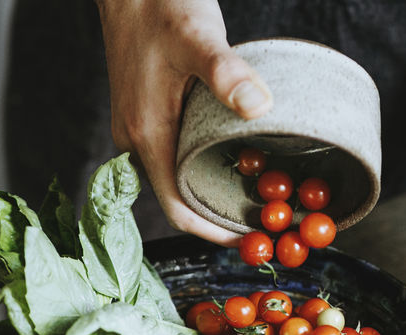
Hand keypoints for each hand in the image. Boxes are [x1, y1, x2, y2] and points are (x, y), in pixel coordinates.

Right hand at [96, 0, 272, 245]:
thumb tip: (259, 106)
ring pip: (178, 179)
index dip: (214, 232)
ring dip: (213, 193)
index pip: (178, 209)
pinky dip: (204, 169)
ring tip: (257, 195)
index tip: (252, 239)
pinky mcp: (148, 115)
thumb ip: (225, 72)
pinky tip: (234, 160)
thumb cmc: (158, 5)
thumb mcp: (197, 36)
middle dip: (221, 216)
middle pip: (179, 200)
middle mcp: (138, 140)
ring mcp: (140, 129)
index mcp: (147, 134)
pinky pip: (176, 158)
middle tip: (267, 219)